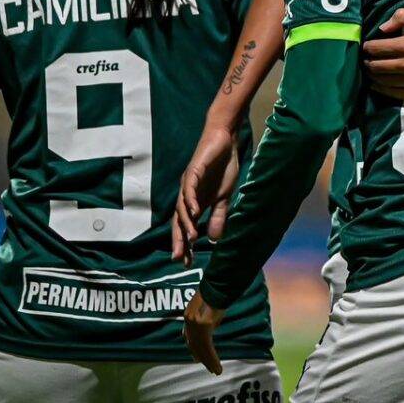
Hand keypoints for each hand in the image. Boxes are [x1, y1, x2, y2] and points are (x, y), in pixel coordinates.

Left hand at [173, 124, 238, 262]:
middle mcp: (187, 195)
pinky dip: (190, 200)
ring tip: (192, 240)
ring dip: (186, 223)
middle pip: (179, 221)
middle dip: (179, 239)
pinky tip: (194, 212)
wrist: (224, 140)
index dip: (186, 244)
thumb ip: (218, 216)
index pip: (187, 226)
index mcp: (194, 202)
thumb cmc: (223, 167)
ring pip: (182, 207)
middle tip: (180, 258)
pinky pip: (189, 188)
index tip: (187, 262)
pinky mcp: (193, 171)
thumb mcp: (223, 196)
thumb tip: (215, 239)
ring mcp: (188, 183)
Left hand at [182, 293, 226, 373]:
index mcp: (189, 316)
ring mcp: (195, 324)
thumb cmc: (216, 292)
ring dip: (209, 362)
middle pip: (194, 344)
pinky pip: (208, 347)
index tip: (196, 357)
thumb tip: (210, 327)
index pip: (188, 336)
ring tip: (215, 371)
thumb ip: (206, 318)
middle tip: (207, 367)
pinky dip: (212, 359)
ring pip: (201, 349)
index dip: (192, 347)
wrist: (218, 283)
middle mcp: (189, 321)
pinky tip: (217, 366)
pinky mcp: (204, 326)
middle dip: (201, 357)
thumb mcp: (208, 306)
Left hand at [364, 6, 403, 101]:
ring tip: (371, 74)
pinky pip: (401, 96)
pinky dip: (387, 92)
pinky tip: (382, 87)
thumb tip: (383, 28)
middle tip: (365, 61)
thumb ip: (403, 16)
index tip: (366, 47)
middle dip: (369, 64)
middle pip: (380, 67)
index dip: (368, 48)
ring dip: (375, 78)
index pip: (380, 49)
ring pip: (388, 83)